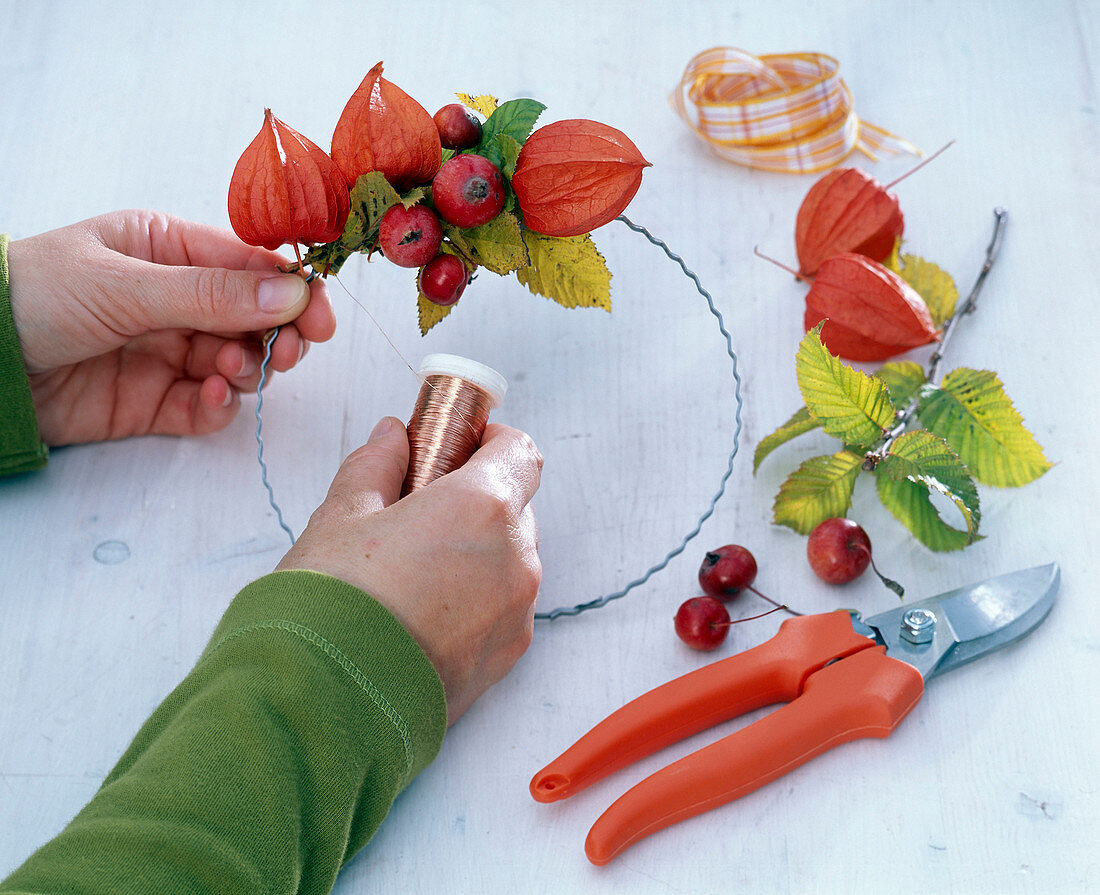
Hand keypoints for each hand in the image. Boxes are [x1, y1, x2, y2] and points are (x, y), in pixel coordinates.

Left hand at [6, 210, 335, 444]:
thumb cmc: (36, 295)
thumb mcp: (125, 285)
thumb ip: (212, 294)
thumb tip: (294, 293)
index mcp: (169, 251)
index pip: (250, 266)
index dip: (291, 291)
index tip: (320, 320)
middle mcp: (175, 300)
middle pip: (255, 319)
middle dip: (277, 336)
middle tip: (285, 355)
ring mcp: (167, 351)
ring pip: (238, 363)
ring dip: (247, 370)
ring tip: (227, 373)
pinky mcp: (154, 401)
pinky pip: (207, 406)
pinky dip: (219, 406)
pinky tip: (209, 399)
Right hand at [277, 418, 542, 724]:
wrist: (326, 702)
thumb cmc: (331, 603)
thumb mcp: (341, 515)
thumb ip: (377, 465)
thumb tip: (393, 436)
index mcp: (482, 507)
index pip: (519, 452)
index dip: (491, 442)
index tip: (458, 444)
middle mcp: (515, 558)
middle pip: (515, 507)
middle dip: (476, 500)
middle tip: (421, 510)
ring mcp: (516, 613)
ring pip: (511, 561)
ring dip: (477, 553)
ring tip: (413, 571)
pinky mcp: (507, 659)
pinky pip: (504, 610)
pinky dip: (477, 600)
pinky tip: (422, 613)